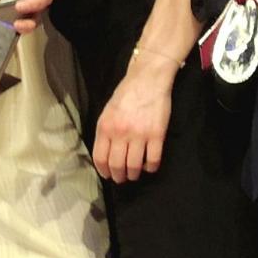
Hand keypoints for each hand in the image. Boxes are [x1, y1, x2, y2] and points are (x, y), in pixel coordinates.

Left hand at [91, 61, 171, 182]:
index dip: (104, 171)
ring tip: (134, 174)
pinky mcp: (157, 135)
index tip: (108, 175)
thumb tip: (105, 153)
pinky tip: (149, 167)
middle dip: (118, 176)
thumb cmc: (126, 94)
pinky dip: (150, 168)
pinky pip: (153, 160)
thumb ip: (105, 132)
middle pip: (116, 165)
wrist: (148, 80)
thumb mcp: (107, 111)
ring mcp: (139, 135)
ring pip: (134, 166)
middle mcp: (120, 133)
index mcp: (105, 127)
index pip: (100, 158)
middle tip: (122, 178)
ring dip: (133, 174)